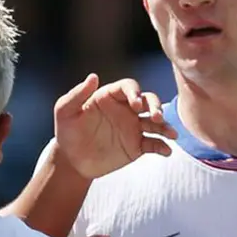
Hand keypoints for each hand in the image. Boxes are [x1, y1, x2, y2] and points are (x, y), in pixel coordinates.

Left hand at [53, 74, 176, 179]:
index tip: (135, 105)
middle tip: (155, 117)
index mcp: (110, 97)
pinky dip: (162, 146)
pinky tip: (167, 151)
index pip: (129, 87)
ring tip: (171, 134)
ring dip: (165, 126)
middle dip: (155, 106)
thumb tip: (93, 76)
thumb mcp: (65, 111)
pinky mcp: (137, 146)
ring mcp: (133, 127)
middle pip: (148, 101)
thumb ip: (77, 94)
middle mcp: (126, 109)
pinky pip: (154, 143)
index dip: (135, 92)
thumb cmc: (66, 132)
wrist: (71, 160)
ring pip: (156, 122)